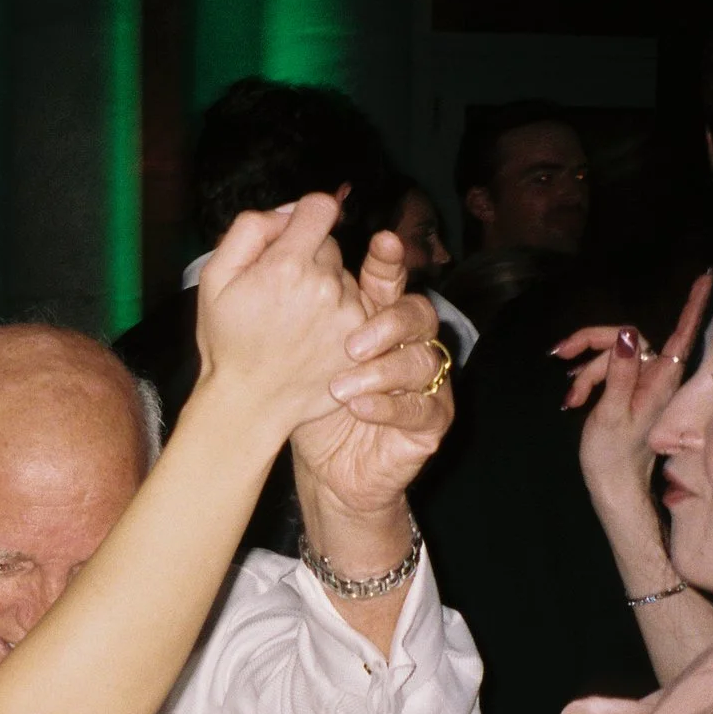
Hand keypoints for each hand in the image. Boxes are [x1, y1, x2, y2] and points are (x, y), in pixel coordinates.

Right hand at [195, 194, 373, 436]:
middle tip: (281, 293)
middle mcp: (326, 286)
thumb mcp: (214, 277)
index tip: (292, 235)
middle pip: (330, 244)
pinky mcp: (362, 340)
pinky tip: (312, 337)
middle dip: (308, 258)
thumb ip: (250, 229)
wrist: (249, 403)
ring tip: (295, 321)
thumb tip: (289, 210)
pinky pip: (358, 308)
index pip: (321, 208)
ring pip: (344, 277)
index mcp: (287, 265)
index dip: (303, 217)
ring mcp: (349, 315)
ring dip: (325, 289)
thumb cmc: (227, 341)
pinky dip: (339, 316)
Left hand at [290, 231, 454, 516]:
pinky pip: (423, 407)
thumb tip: (281, 260)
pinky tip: (359, 407)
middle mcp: (407, 346)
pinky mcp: (431, 422)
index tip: (381, 242)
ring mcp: (426, 384)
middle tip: (351, 343)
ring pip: (423, 361)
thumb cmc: (311, 408)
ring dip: (381, 371)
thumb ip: (299, 315)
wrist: (327, 471)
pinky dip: (390, 405)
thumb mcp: (298, 357)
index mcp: (375, 322)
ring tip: (341, 387)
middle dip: (388, 323)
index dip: (390, 261)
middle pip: (419, 314)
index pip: (390, 282)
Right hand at [553, 271, 712, 507]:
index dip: (693, 305)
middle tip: (559, 355)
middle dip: (591, 344)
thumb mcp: (610, 413)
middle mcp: (657, 377)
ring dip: (585, 371)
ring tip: (571, 399)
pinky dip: (588, 379)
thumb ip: (618, 373)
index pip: (680, 334)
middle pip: (627, 338)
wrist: (613, 484)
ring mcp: (644, 384)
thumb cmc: (613, 454)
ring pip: (612, 355)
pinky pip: (609, 369)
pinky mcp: (631, 390)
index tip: (707, 276)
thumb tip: (624, 335)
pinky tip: (574, 397)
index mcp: (659, 381)